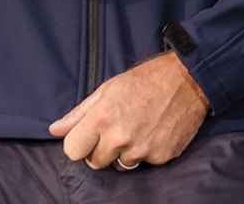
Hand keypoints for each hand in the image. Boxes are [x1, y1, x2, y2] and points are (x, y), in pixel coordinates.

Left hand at [47, 49, 210, 168]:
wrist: (188, 78)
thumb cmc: (145, 79)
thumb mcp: (108, 88)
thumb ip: (79, 113)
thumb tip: (54, 130)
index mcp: (103, 117)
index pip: (73, 150)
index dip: (78, 143)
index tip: (87, 135)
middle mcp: (121, 137)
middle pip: (95, 162)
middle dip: (101, 148)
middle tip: (116, 127)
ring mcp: (142, 150)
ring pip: (120, 165)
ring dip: (124, 151)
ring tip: (136, 126)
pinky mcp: (161, 157)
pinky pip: (144, 163)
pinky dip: (146, 151)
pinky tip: (153, 130)